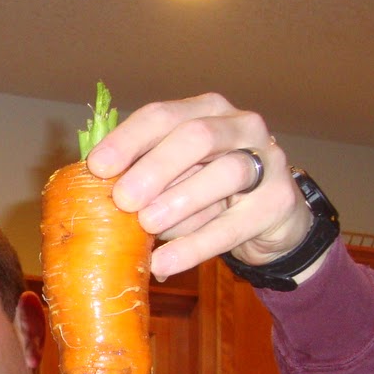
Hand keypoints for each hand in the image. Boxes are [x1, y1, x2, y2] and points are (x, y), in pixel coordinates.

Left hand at [82, 93, 315, 282]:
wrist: (271, 217)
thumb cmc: (209, 191)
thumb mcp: (176, 176)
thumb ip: (145, 178)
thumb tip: (95, 200)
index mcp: (206, 110)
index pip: (163, 115)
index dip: (128, 139)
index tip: (98, 167)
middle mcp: (240, 125)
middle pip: (196, 137)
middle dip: (156, 168)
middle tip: (123, 199)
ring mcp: (267, 160)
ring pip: (226, 173)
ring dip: (180, 200)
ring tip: (148, 226)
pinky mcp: (279, 201)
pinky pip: (235, 224)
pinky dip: (196, 245)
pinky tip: (165, 263)